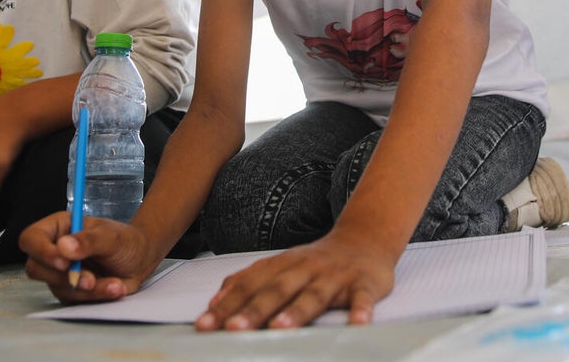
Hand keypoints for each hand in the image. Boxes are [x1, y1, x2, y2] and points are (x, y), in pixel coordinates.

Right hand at [21, 211, 155, 302]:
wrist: (141, 260)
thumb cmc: (125, 241)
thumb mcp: (111, 237)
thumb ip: (89, 241)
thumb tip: (64, 247)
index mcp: (58, 228)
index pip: (31, 238)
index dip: (41, 251)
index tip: (64, 262)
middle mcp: (54, 250)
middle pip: (35, 268)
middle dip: (62, 277)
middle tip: (89, 279)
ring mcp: (59, 273)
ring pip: (57, 288)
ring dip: (86, 289)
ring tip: (114, 283)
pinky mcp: (70, 291)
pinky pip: (75, 300)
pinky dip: (96, 296)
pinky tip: (115, 288)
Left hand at [195, 231, 395, 330]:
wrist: (363, 239)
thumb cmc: (315, 262)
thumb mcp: (280, 266)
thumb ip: (249, 281)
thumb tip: (215, 302)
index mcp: (283, 265)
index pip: (250, 285)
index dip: (227, 305)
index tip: (205, 325)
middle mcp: (305, 268)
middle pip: (277, 290)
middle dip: (254, 310)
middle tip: (233, 329)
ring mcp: (335, 276)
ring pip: (314, 294)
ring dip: (297, 312)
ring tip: (281, 328)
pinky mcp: (364, 283)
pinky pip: (362, 297)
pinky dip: (361, 310)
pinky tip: (358, 323)